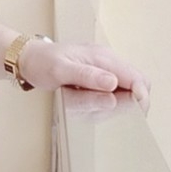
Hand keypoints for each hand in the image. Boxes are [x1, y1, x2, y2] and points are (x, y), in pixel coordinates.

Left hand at [19, 36, 149, 109]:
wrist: (30, 58)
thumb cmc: (43, 62)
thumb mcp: (60, 69)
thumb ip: (88, 77)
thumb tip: (113, 84)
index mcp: (104, 57)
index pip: (138, 79)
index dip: (140, 99)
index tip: (131, 114)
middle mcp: (109, 63)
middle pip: (136, 88)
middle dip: (123, 105)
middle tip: (96, 110)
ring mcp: (105, 71)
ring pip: (123, 95)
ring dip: (107, 106)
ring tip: (79, 100)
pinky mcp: (100, 79)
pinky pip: (110, 96)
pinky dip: (99, 105)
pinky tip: (80, 100)